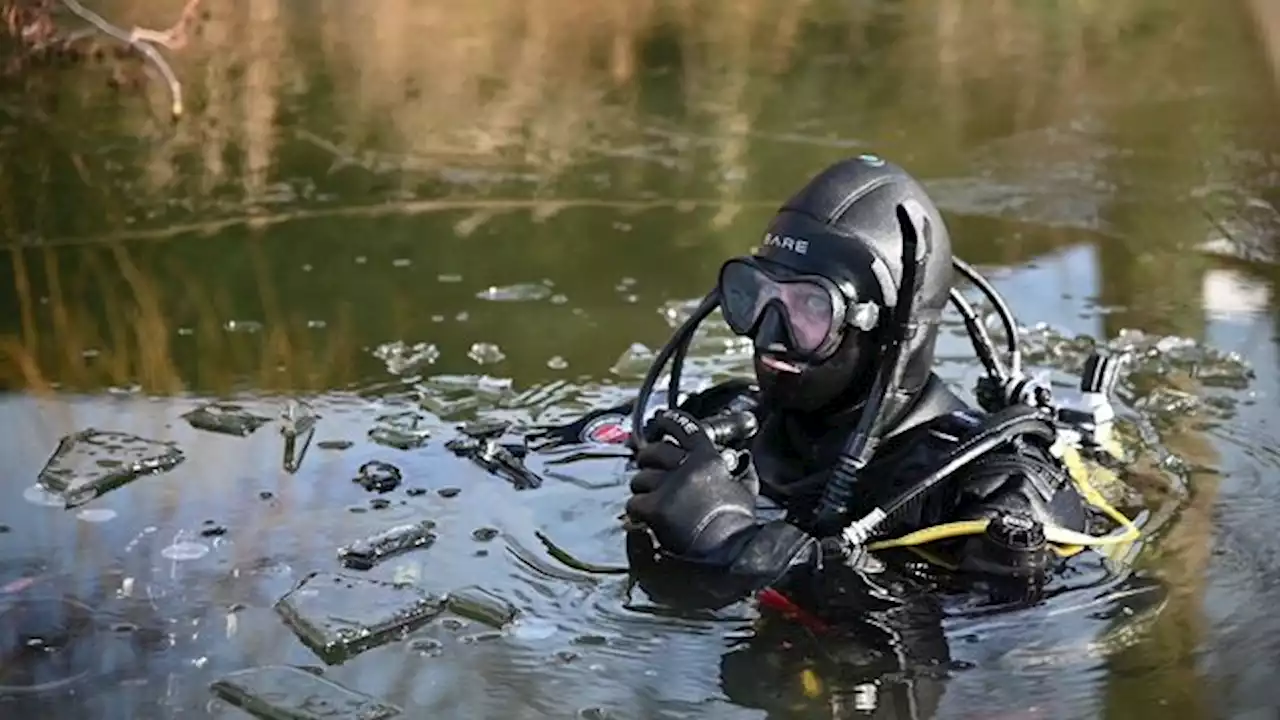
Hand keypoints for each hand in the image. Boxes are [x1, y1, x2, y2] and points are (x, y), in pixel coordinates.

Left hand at [625, 409, 758, 561]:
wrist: (730, 552)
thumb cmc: (739, 525)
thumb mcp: (746, 490)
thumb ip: (742, 471)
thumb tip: (744, 460)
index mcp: (708, 460)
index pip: (685, 429)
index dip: (670, 421)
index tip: (661, 419)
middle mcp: (686, 468)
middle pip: (654, 451)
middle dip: (647, 459)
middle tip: (646, 466)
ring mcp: (669, 487)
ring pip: (639, 478)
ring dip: (642, 488)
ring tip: (649, 497)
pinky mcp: (656, 508)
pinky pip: (634, 502)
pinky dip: (637, 510)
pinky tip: (645, 516)